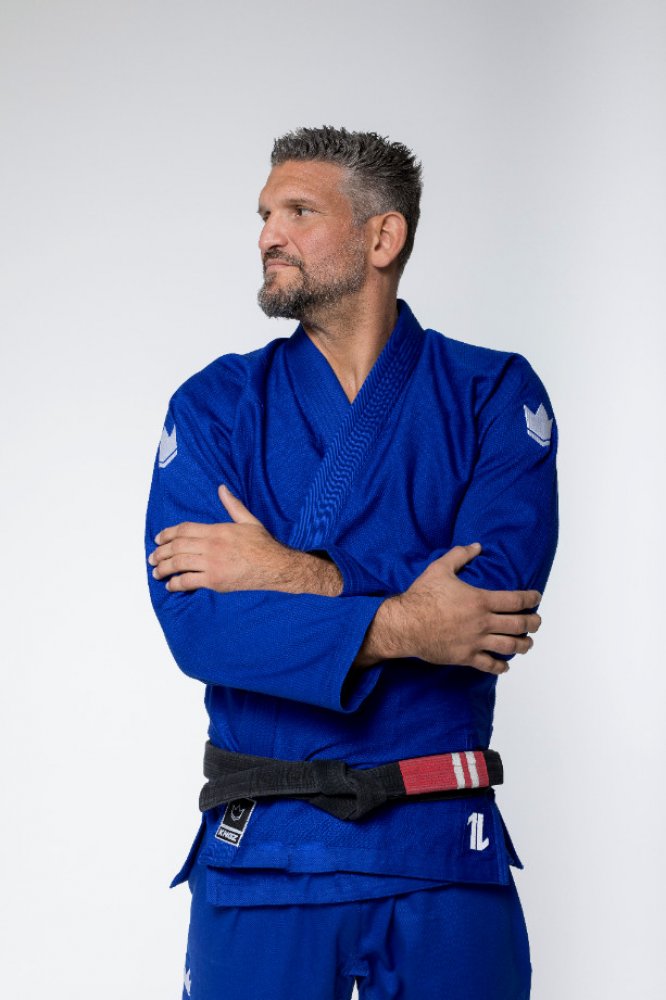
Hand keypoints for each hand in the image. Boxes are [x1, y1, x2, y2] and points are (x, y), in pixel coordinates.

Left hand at [149, 485, 341, 594]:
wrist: (276, 566)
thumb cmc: (263, 545)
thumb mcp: (248, 520)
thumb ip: (232, 505)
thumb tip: (222, 488)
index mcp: (217, 530)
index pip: (184, 529)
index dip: (167, 534)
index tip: (158, 539)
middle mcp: (211, 546)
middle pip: (177, 546)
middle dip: (161, 552)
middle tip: (153, 558)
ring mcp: (212, 564)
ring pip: (179, 563)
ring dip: (164, 568)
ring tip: (156, 571)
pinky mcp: (215, 580)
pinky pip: (189, 581)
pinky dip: (176, 583)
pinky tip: (171, 585)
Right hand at [355, 543, 540, 674]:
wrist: (405, 624)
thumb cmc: (422, 596)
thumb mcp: (440, 568)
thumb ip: (460, 555)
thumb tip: (476, 546)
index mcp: (480, 600)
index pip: (516, 600)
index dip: (531, 598)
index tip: (536, 598)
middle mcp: (483, 622)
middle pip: (519, 625)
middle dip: (533, 623)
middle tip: (536, 621)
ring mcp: (475, 641)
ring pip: (509, 647)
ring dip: (524, 645)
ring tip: (528, 643)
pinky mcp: (466, 657)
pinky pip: (489, 664)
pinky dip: (500, 667)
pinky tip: (505, 666)